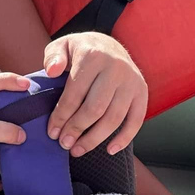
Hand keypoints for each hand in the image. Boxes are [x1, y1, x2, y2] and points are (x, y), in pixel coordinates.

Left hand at [44, 33, 147, 157]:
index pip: (76, 93)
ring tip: (78, 150)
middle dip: (77, 130)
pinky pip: (137, 119)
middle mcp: (117, 68)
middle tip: (64, 143)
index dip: (62, 116)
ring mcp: (132, 80)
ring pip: (115, 117)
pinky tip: (109, 150)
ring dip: (95, 139)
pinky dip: (125, 138)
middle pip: (96, 108)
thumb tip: (53, 71)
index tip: (52, 132)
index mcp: (94, 56)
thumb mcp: (64, 46)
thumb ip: (53, 57)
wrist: (109, 45)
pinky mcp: (142, 91)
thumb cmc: (82, 51)